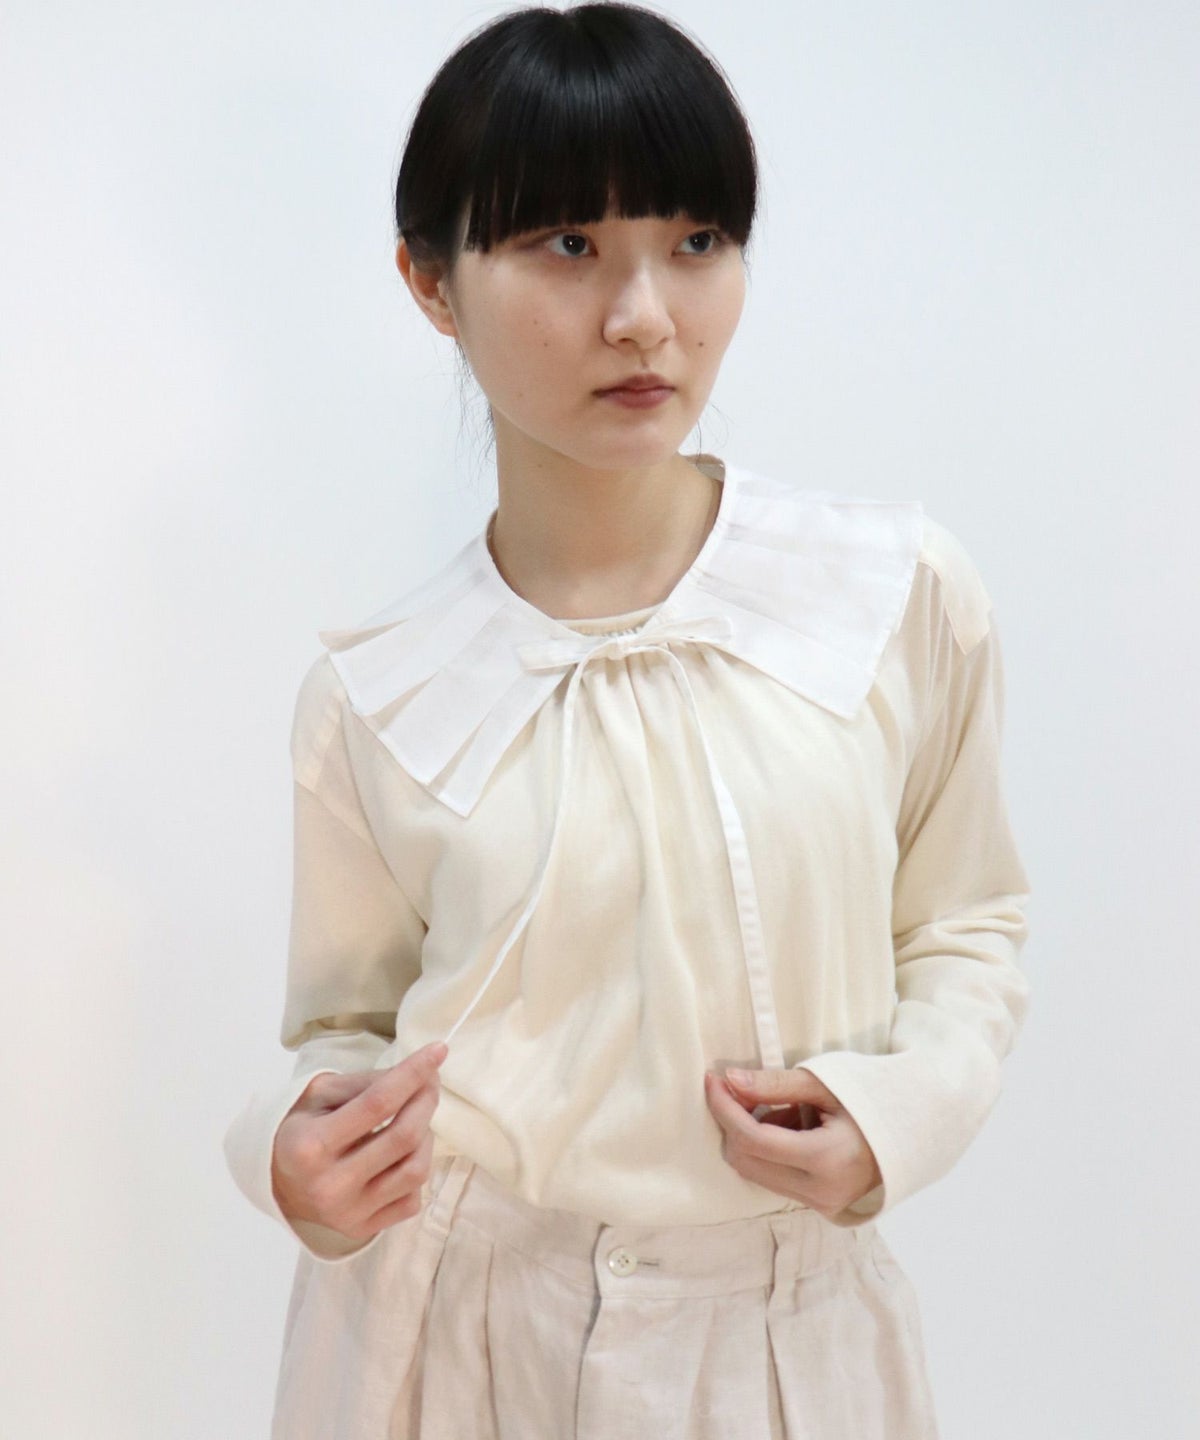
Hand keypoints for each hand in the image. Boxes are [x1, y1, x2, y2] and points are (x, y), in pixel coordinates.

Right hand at [272, 1041, 447, 1242]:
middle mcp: (330, 1185)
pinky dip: (417, 1169)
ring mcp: (349, 1213)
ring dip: (426, 1136)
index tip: (438, 1050)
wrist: (276, 1181)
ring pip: (416, 1170)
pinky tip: (404, 1153)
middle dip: (426, 1100)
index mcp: (311, 1145)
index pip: (377, 1103)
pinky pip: (412, 1199)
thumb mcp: (319, 1094)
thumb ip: (364, 1083)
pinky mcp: (363, 1229)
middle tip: (431, 1080)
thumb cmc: (300, 1128)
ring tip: (416, 1118)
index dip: (412, 1074)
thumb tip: (415, 1073)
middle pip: (403, 1137)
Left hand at [704, 1065, 882, 1219]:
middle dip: (732, 1122)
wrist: (912, 1132)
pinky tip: (789, 1126)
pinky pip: (773, 1179)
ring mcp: (820, 1204)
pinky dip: (767, 1151)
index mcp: (827, 1159)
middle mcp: (821, 1191)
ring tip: (780, 1107)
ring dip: (750, 1137)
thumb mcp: (825, 1085)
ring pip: (756, 1173)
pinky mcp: (819, 1207)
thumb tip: (730, 1081)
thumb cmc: (872, 1101)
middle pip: (746, 1161)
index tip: (713, 1080)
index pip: (753, 1139)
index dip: (724, 1108)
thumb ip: (775, 1084)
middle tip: (739, 1088)